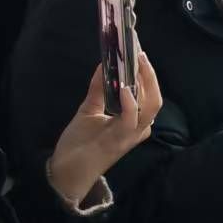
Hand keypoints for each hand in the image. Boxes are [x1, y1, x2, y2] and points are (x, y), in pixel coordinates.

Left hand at [47, 52, 163, 206]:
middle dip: (149, 73)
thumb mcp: (89, 110)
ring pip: (151, 107)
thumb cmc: (80, 143)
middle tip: (138, 52)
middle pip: (155, 98)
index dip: (146, 72)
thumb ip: (98, 90)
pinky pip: (131, 119)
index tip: (137, 50)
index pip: (149, 93)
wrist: (68, 171)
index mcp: (135, 121)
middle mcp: (139, 127)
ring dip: (144, 82)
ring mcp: (131, 135)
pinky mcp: (119, 140)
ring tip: (135, 62)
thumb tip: (103, 64)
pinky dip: (130, 102)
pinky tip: (124, 87)